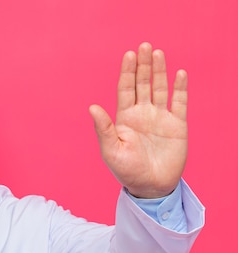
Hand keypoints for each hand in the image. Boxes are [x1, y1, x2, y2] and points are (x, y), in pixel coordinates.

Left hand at [89, 42, 187, 197]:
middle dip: (143, 65)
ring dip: (160, 71)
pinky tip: (179, 74)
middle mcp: (142, 114)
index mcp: (124, 118)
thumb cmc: (127, 171)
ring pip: (160, 88)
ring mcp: (160, 118)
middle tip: (144, 46)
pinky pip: (180, 102)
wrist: (151, 187)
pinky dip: (180, 88)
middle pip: (142, 84)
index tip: (129, 55)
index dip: (127, 72)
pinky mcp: (177, 125)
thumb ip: (103, 128)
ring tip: (158, 53)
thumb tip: (92, 107)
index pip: (126, 89)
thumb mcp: (111, 150)